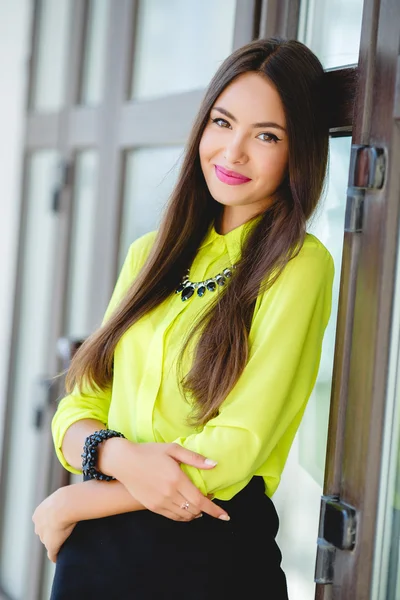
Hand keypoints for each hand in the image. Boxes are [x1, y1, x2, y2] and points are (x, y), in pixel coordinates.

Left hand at [32, 487, 75, 562]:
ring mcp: (44, 536)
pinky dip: (56, 556)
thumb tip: (79, 494)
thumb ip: (66, 498)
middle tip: (63, 532)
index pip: (43, 521)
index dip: (52, 523)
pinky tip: (60, 558)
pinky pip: (52, 554)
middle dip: (51, 534)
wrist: (66, 505)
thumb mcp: (64, 495)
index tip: (61, 522)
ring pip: (48, 542)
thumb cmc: (68, 497)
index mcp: (38, 513)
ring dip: (55, 544)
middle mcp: (38, 525)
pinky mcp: (51, 546)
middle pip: (44, 533)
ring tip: (65, 543)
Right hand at [105, 440, 229, 521]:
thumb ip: (195, 458)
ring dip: (194, 514)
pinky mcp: (151, 507)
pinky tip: (186, 511)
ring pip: (184, 516)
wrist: (124, 461)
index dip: (214, 510)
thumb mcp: (173, 449)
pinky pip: (172, 517)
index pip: (200, 500)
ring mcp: (159, 502)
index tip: (225, 516)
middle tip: (209, 502)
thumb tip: (214, 464)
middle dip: (205, 510)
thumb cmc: (150, 452)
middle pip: (193, 510)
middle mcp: (169, 493)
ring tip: (199, 507)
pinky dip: (183, 517)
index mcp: (176, 479)